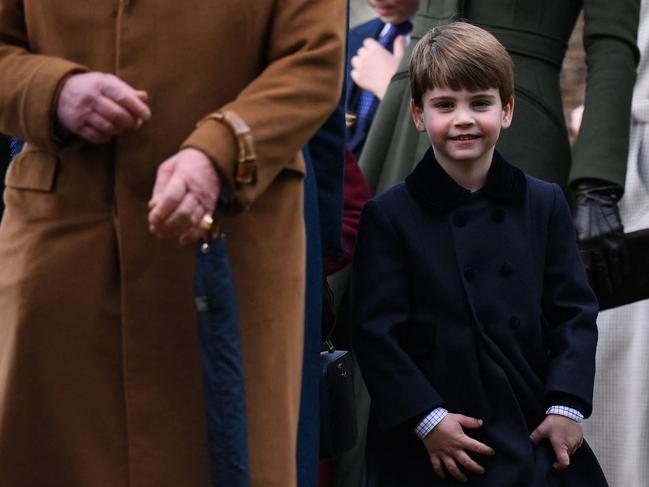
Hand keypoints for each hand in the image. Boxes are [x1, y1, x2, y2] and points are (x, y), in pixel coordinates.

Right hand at [56, 72, 150, 143]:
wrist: (60, 91)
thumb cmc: (93, 87)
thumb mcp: (108, 82)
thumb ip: (126, 90)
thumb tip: (144, 97)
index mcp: (101, 84)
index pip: (122, 97)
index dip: (137, 108)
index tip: (146, 115)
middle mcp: (91, 98)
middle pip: (117, 114)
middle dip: (130, 121)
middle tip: (136, 123)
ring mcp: (82, 112)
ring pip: (108, 127)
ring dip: (120, 130)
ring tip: (123, 127)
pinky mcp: (76, 126)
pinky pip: (97, 137)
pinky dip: (107, 137)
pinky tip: (109, 131)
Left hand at [148, 148, 219, 243]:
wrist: (212, 161)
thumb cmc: (185, 164)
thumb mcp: (168, 168)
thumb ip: (160, 187)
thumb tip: (153, 207)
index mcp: (183, 178)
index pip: (172, 197)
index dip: (161, 211)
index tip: (151, 219)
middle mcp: (196, 191)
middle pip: (183, 212)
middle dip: (167, 224)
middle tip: (155, 229)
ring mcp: (205, 201)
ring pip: (193, 221)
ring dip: (176, 230)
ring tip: (162, 234)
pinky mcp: (211, 209)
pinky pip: (204, 225)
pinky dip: (194, 235)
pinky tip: (182, 239)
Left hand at [350, 35, 405, 99]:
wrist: (394, 89)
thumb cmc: (399, 72)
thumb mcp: (401, 56)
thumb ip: (399, 45)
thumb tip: (401, 36)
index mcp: (376, 49)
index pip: (367, 42)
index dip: (370, 46)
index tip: (375, 52)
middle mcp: (366, 56)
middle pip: (360, 51)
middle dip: (365, 55)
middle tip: (373, 62)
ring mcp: (361, 67)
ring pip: (354, 60)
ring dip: (359, 63)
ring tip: (367, 69)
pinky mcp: (358, 78)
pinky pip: (353, 72)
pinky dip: (357, 74)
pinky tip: (365, 77)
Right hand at [422, 413, 494, 482]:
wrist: (427, 420)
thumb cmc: (443, 419)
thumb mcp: (458, 418)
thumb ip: (470, 421)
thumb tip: (481, 423)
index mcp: (460, 440)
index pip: (476, 447)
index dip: (485, 450)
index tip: (492, 453)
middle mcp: (453, 449)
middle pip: (466, 462)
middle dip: (475, 468)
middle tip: (481, 471)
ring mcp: (443, 453)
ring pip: (452, 468)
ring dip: (459, 475)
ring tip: (465, 480)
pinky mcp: (434, 454)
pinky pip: (437, 466)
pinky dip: (440, 473)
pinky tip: (444, 477)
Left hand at [530, 415, 582, 470]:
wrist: (568, 411)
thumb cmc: (555, 421)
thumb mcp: (542, 429)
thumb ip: (535, 437)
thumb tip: (530, 443)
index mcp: (561, 446)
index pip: (564, 463)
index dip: (559, 466)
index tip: (554, 464)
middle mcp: (571, 447)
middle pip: (566, 457)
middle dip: (559, 455)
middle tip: (552, 448)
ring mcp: (577, 443)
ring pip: (570, 451)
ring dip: (565, 449)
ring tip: (558, 441)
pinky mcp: (580, 439)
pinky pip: (575, 445)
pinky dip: (569, 444)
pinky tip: (563, 437)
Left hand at [574, 179, 629, 295]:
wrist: (594, 198)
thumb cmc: (578, 218)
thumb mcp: (570, 232)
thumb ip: (571, 248)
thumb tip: (565, 265)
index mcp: (582, 245)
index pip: (585, 269)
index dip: (587, 282)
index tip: (587, 292)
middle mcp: (596, 245)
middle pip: (602, 270)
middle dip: (605, 284)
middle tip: (607, 295)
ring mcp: (610, 241)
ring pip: (615, 264)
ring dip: (616, 277)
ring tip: (616, 287)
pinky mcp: (620, 236)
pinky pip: (625, 254)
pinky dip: (626, 265)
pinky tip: (625, 273)